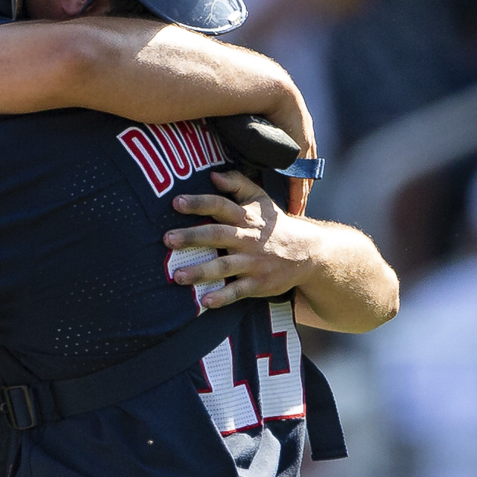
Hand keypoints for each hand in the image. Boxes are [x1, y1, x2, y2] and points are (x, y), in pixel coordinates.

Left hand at [165, 169, 320, 309]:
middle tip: (168, 239)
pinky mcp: (258, 283)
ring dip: (201, 271)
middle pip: (217, 235)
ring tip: (177, 276)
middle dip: (192, 237)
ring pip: (224, 266)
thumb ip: (237, 183)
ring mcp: (253, 263)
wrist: (307, 252)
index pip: (220, 205)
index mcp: (245, 217)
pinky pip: (238, 291)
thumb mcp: (260, 199)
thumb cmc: (275, 225)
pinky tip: (205, 301)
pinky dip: (223, 297)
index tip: (176, 203)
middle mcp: (247, 239)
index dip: (199, 203)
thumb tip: (212, 174)